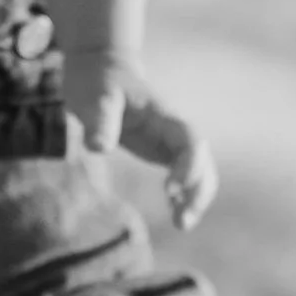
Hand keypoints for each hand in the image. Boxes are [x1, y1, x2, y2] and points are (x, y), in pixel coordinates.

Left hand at [61, 46, 218, 230]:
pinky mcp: (162, 150)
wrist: (101, 71)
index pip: (190, 139)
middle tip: (181, 221)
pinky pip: (185, 175)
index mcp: (162, 114)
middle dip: (198, 190)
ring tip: (181, 224)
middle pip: (203, 160)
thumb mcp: (93, 98)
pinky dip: (185, 195)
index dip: (189, 164)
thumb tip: (99, 148)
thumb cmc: (97, 83)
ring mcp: (170, 140)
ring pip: (199, 171)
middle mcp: (173, 129)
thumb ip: (99, 120)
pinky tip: (175, 213)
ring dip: (196, 197)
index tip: (170, 188)